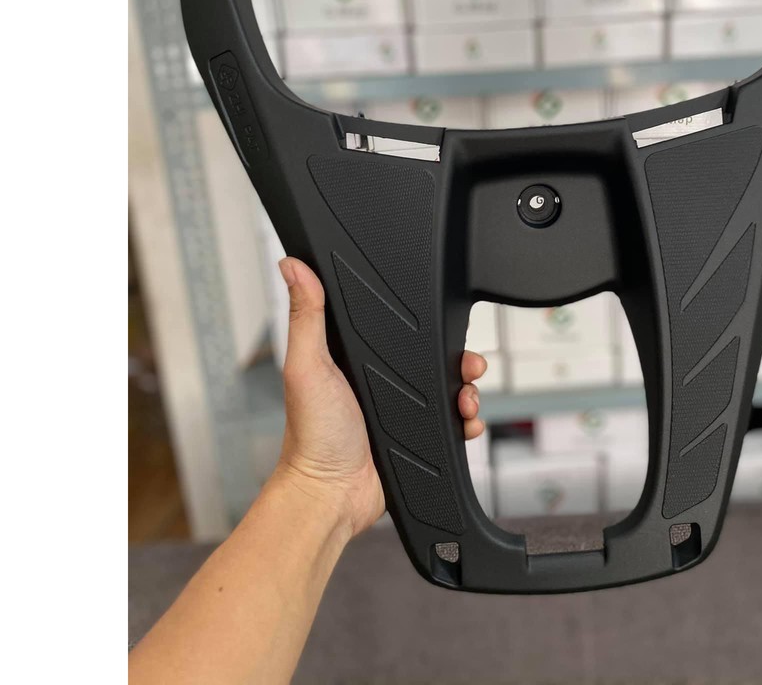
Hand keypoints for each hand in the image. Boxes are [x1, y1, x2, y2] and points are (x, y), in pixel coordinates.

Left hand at [273, 257, 487, 539]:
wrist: (331, 496)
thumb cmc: (310, 436)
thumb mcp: (306, 366)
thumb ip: (306, 316)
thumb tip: (293, 265)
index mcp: (355, 356)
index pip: (398, 328)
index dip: (424, 322)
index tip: (444, 320)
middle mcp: (380, 380)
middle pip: (432, 357)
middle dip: (458, 358)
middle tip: (468, 365)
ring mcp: (400, 409)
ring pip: (448, 388)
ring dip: (467, 390)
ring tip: (466, 400)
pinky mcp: (415, 437)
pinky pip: (452, 424)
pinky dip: (466, 421)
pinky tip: (466, 423)